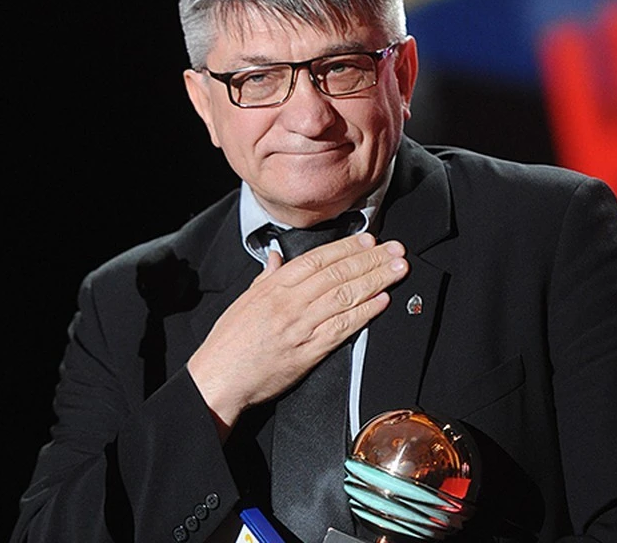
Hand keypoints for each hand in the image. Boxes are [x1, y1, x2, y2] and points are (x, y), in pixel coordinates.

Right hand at [186, 233, 408, 438]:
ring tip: (397, 270)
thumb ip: (265, 277)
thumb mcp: (244, 300)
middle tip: (394, 250)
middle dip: (370, 259)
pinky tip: (382, 301)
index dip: (346, 247)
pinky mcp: (309, 351)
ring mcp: (301, 327)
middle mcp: (290, 303)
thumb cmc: (229, 342)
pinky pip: (342, 327)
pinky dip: (365, 312)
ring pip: (345, 296)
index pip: (317, 259)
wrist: (219, 378)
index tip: (369, 239)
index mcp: (274, 287)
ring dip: (375, 280)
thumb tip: (276, 257)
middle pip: (337, 274)